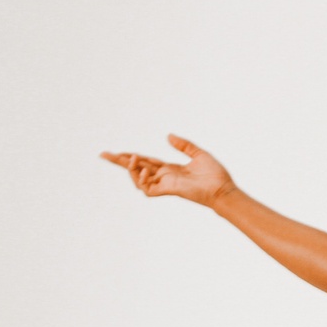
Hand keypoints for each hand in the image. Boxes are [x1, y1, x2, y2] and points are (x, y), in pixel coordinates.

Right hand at [100, 135, 234, 207]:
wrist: (223, 189)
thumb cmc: (215, 174)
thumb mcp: (198, 153)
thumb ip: (183, 145)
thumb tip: (167, 135)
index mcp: (170, 168)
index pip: (146, 161)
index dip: (131, 156)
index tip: (116, 152)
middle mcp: (165, 177)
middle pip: (137, 168)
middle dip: (120, 161)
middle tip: (103, 154)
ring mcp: (165, 185)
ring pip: (139, 179)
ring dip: (131, 169)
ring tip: (130, 159)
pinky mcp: (169, 191)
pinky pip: (148, 189)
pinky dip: (142, 179)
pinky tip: (145, 170)